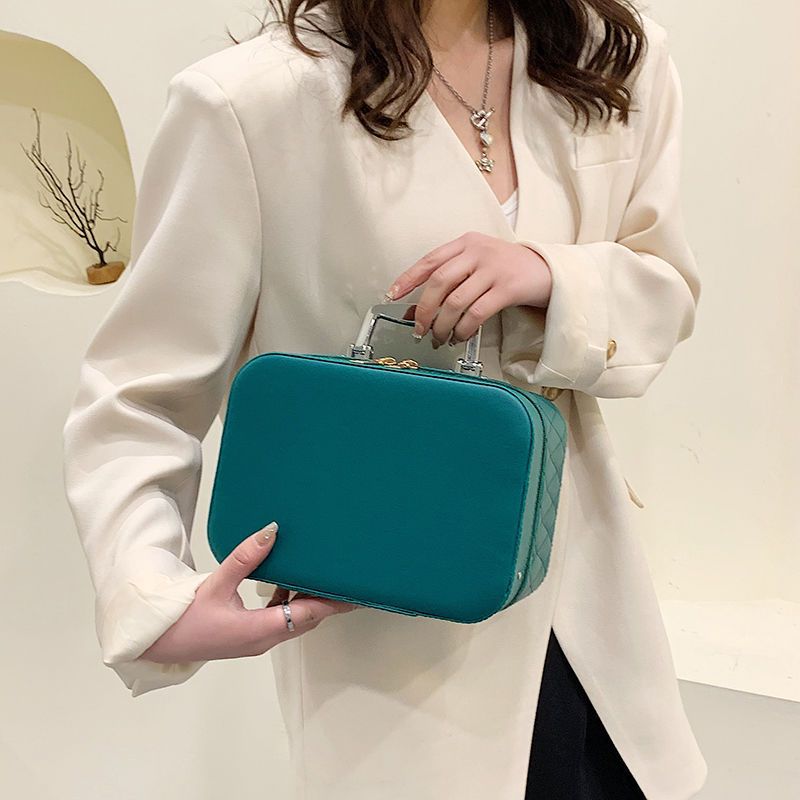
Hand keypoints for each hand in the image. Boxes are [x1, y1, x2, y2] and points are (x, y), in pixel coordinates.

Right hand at [140, 522, 357, 663]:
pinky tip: (283, 582)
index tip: (357, 592)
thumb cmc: (182, 619)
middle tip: (344, 576)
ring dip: (306, 599)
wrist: (156, 642)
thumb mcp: (216, 584)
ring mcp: (256, 640)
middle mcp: (264, 639)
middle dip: (327, 599)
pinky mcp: (247, 636)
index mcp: (260, 630)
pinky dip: (287, 602)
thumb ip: (245, 557)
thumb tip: (272, 532)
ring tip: (318, 573)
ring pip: (293, 619)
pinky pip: (278, 619)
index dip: (335, 602)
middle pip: (307, 618)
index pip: (309, 614)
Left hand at [384, 231, 551, 346]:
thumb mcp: (477, 265)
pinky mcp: (507, 288)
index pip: (430, 260)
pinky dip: (463, 329)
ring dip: (442, 325)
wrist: (547, 269)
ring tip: (439, 337)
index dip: (408, 279)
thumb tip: (413, 311)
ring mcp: (493, 269)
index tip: (393, 295)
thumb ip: (450, 282)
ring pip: (456, 301)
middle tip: (419, 328)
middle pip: (439, 282)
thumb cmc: (507, 269)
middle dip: (424, 310)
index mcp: (466, 243)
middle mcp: (477, 252)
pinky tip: (459, 336)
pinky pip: (476, 313)